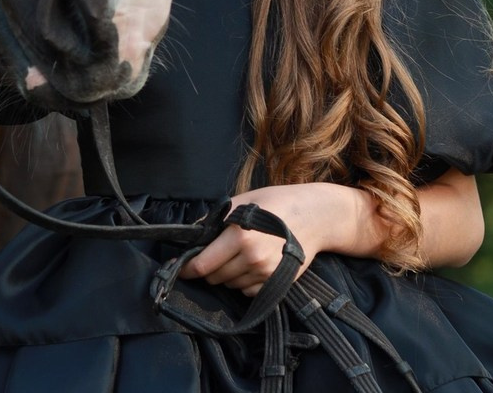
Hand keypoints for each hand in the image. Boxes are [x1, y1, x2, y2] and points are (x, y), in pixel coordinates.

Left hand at [178, 183, 371, 295]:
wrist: (315, 216)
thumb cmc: (277, 203)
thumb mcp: (243, 201)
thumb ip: (216, 218)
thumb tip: (192, 233)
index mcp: (239, 237)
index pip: (203, 264)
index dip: (187, 268)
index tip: (178, 268)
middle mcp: (251, 259)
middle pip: (215, 277)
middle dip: (208, 268)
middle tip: (213, 252)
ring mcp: (265, 274)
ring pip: (230, 285)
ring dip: (226, 274)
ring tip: (236, 254)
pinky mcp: (276, 284)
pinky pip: (247, 291)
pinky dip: (242, 282)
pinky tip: (250, 264)